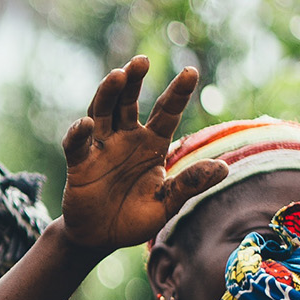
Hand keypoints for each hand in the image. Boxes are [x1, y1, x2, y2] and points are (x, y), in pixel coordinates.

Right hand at [59, 56, 226, 250]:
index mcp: (152, 144)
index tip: (190, 71)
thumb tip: (223, 168)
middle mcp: (125, 138)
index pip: (166, 112)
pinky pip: (76, 144)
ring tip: (117, 75)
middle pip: (128, 102)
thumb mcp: (167, 203)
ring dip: (108, 93)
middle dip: (134, 80)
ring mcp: (101, 148)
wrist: (101, 237)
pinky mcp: (79, 163)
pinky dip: (78, 133)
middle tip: (142, 61)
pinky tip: (85, 123)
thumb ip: (189, 185)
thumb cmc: (136, 217)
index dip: (178, 92)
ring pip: (102, 112)